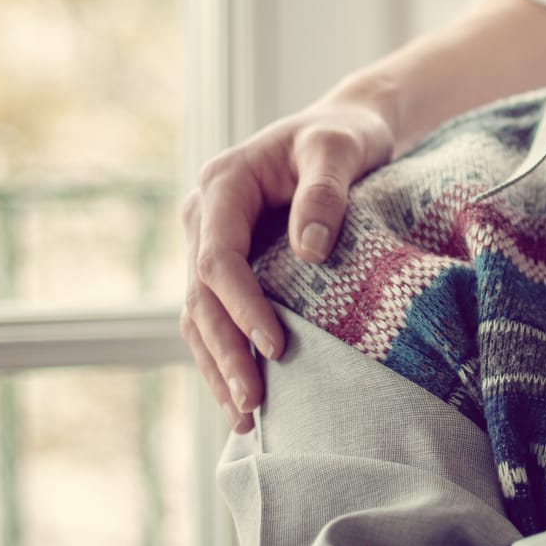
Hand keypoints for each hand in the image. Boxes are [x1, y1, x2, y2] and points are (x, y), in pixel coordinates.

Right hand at [181, 96, 395, 430]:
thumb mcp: (341, 148)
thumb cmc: (346, 133)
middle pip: (201, 296)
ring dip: (218, 366)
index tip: (275, 346)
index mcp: (222, 185)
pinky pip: (216, 316)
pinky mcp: (229, 264)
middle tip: (254, 405)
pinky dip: (225, 356)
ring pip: (199, 314)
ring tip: (244, 419)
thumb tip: (310, 250)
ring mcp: (211, 242)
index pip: (218, 259)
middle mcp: (205, 216)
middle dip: (225, 352)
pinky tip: (241, 399)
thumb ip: (325, 191)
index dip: (241, 306)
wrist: (346, 126)